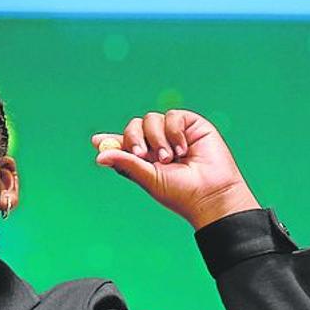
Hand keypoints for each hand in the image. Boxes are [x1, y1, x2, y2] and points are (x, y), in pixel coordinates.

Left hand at [92, 109, 259, 228]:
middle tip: (141, 154)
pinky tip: (183, 149)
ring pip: (150, 119)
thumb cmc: (181, 193)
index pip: (123, 144)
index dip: (110, 141)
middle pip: (133, 127)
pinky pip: (172, 116)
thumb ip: (126, 163)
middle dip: (133, 139)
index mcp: (145, 159)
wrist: (212, 193)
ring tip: (169, 158)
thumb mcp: (148, 178)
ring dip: (156, 138)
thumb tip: (98, 156)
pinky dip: (174, 132)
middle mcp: (157, 145)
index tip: (97, 141)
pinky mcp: (190, 125)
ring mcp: (173, 134)